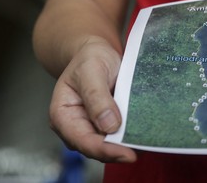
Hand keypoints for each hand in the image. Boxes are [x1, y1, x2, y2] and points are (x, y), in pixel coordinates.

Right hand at [49, 37, 136, 162]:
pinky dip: (128, 136)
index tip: (127, 153)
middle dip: (116, 152)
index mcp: (63, 115)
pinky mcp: (106, 123)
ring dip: (124, 146)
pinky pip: (117, 135)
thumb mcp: (92, 70)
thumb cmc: (90, 58)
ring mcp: (90, 126)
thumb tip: (109, 126)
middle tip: (139, 151)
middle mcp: (75, 125)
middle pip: (95, 147)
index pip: (82, 140)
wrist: (97, 52)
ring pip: (107, 145)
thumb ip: (97, 96)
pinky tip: (142, 135)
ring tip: (144, 144)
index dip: (104, 149)